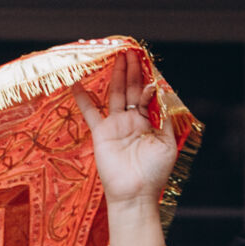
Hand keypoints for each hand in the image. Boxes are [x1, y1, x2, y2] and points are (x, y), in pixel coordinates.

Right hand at [72, 50, 177, 236]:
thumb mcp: (167, 144)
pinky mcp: (101, 132)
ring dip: (116, 75)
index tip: (148, 66)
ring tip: (117, 56)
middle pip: (131, 89)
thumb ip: (165, 118)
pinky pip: (90, 112)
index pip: (147, 95)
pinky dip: (83, 98)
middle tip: (131, 52)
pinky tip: (77, 83)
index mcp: (149, 123)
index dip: (147, 80)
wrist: (135, 194)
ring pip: (115, 94)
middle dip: (132, 70)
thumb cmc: (154, 173)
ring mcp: (116, 125)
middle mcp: (132, 121)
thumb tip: (161, 93)